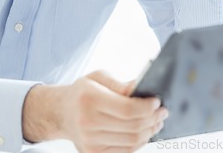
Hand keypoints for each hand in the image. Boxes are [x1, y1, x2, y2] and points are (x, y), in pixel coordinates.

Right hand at [22, 70, 167, 151]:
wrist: (60, 112)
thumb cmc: (81, 92)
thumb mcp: (98, 77)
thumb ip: (120, 84)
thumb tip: (141, 88)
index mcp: (89, 99)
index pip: (127, 109)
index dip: (147, 108)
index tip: (157, 102)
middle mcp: (88, 123)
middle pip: (132, 127)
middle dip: (152, 119)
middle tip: (162, 112)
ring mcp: (90, 142)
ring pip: (130, 142)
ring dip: (148, 132)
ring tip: (156, 122)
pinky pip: (124, 151)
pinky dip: (138, 142)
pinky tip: (144, 131)